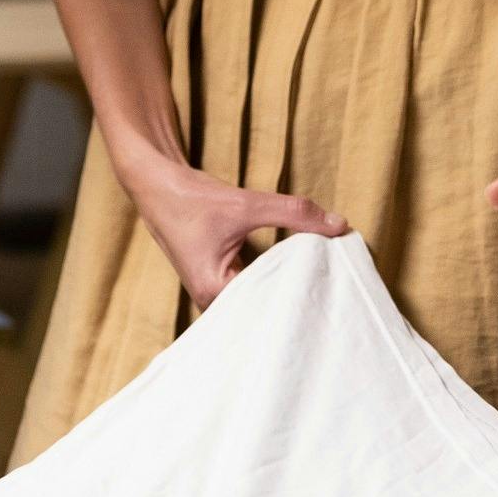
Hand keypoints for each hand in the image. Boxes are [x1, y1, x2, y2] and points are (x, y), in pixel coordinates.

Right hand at [121, 152, 346, 312]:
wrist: (157, 186)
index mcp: (213, 291)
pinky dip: (274, 279)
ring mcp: (214, 293)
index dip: (298, 302)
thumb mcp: (245, 204)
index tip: (330, 299)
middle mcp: (212, 300)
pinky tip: (298, 274)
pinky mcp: (219, 281)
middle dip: (295, 300)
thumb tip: (340, 225)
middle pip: (263, 310)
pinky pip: (253, 288)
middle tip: (333, 296)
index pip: (266, 308)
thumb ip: (293, 214)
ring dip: (284, 289)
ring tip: (322, 288)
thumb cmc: (192, 199)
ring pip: (259, 299)